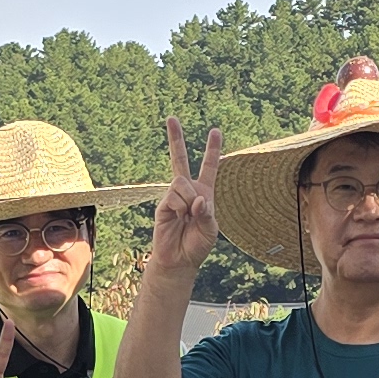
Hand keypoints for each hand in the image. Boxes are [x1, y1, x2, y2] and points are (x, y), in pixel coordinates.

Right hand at [142, 119, 221, 282]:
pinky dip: (182, 207)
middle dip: (175, 138)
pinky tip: (180, 219)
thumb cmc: (197, 245)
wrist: (179, 260)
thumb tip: (197, 199)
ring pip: (182, 182)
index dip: (212, 150)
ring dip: (190, 199)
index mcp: (204, 193)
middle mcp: (187, 190)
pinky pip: (174, 196)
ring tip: (188, 217)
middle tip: (171, 117)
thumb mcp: (211, 229)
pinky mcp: (162, 204)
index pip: (209, 167)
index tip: (215, 130)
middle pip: (180, 159)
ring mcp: (173, 196)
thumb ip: (207, 212)